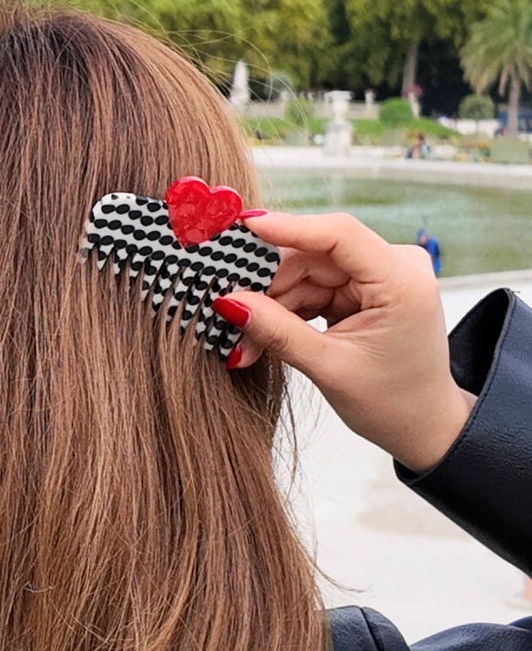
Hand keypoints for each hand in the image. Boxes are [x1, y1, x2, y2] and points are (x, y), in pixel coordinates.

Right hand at [214, 212, 475, 473]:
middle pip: (315, 256)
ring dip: (273, 307)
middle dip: (269, 289)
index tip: (244, 226)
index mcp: (402, 282)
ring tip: (248, 346)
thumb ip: (279, 332)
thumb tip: (228, 302)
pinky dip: (288, 312)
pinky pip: (315, 288)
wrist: (421, 424)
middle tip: (230, 319)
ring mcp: (381, 275)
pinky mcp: (365, 289)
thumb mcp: (329, 369)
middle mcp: (396, 267)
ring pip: (308, 274)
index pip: (340, 235)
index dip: (289, 228)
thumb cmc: (391, 402)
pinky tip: (267, 337)